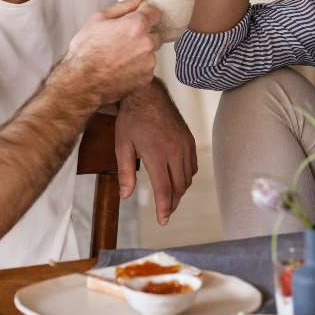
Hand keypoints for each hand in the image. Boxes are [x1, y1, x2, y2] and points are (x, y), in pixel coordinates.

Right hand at [61, 0, 160, 103]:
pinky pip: (147, 67)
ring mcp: (148, 62)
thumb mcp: (98, 20)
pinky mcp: (146, 78)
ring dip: (141, 51)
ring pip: (151, 51)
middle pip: (155, 33)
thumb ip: (122, 7)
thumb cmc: (85, 52)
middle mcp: (147, 43)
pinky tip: (122, 67)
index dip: (144, 13)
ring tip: (120, 56)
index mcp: (136, 25)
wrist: (81, 82)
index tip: (137, 17)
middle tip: (124, 39)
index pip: (154, 12)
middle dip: (143, 34)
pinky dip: (138, 66)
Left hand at [115, 81, 196, 225]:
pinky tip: (177, 179)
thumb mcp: (122, 146)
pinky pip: (193, 166)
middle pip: (179, 187)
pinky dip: (186, 177)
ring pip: (187, 178)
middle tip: (165, 212)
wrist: (147, 94)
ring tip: (169, 198)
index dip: (164, 208)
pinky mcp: (189, 140)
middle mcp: (175, 151)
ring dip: (179, 191)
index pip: (164, 190)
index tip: (162, 221)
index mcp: (157, 154)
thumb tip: (125, 195)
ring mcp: (185, 145)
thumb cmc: (131, 119)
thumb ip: (125, 172)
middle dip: (172, 203)